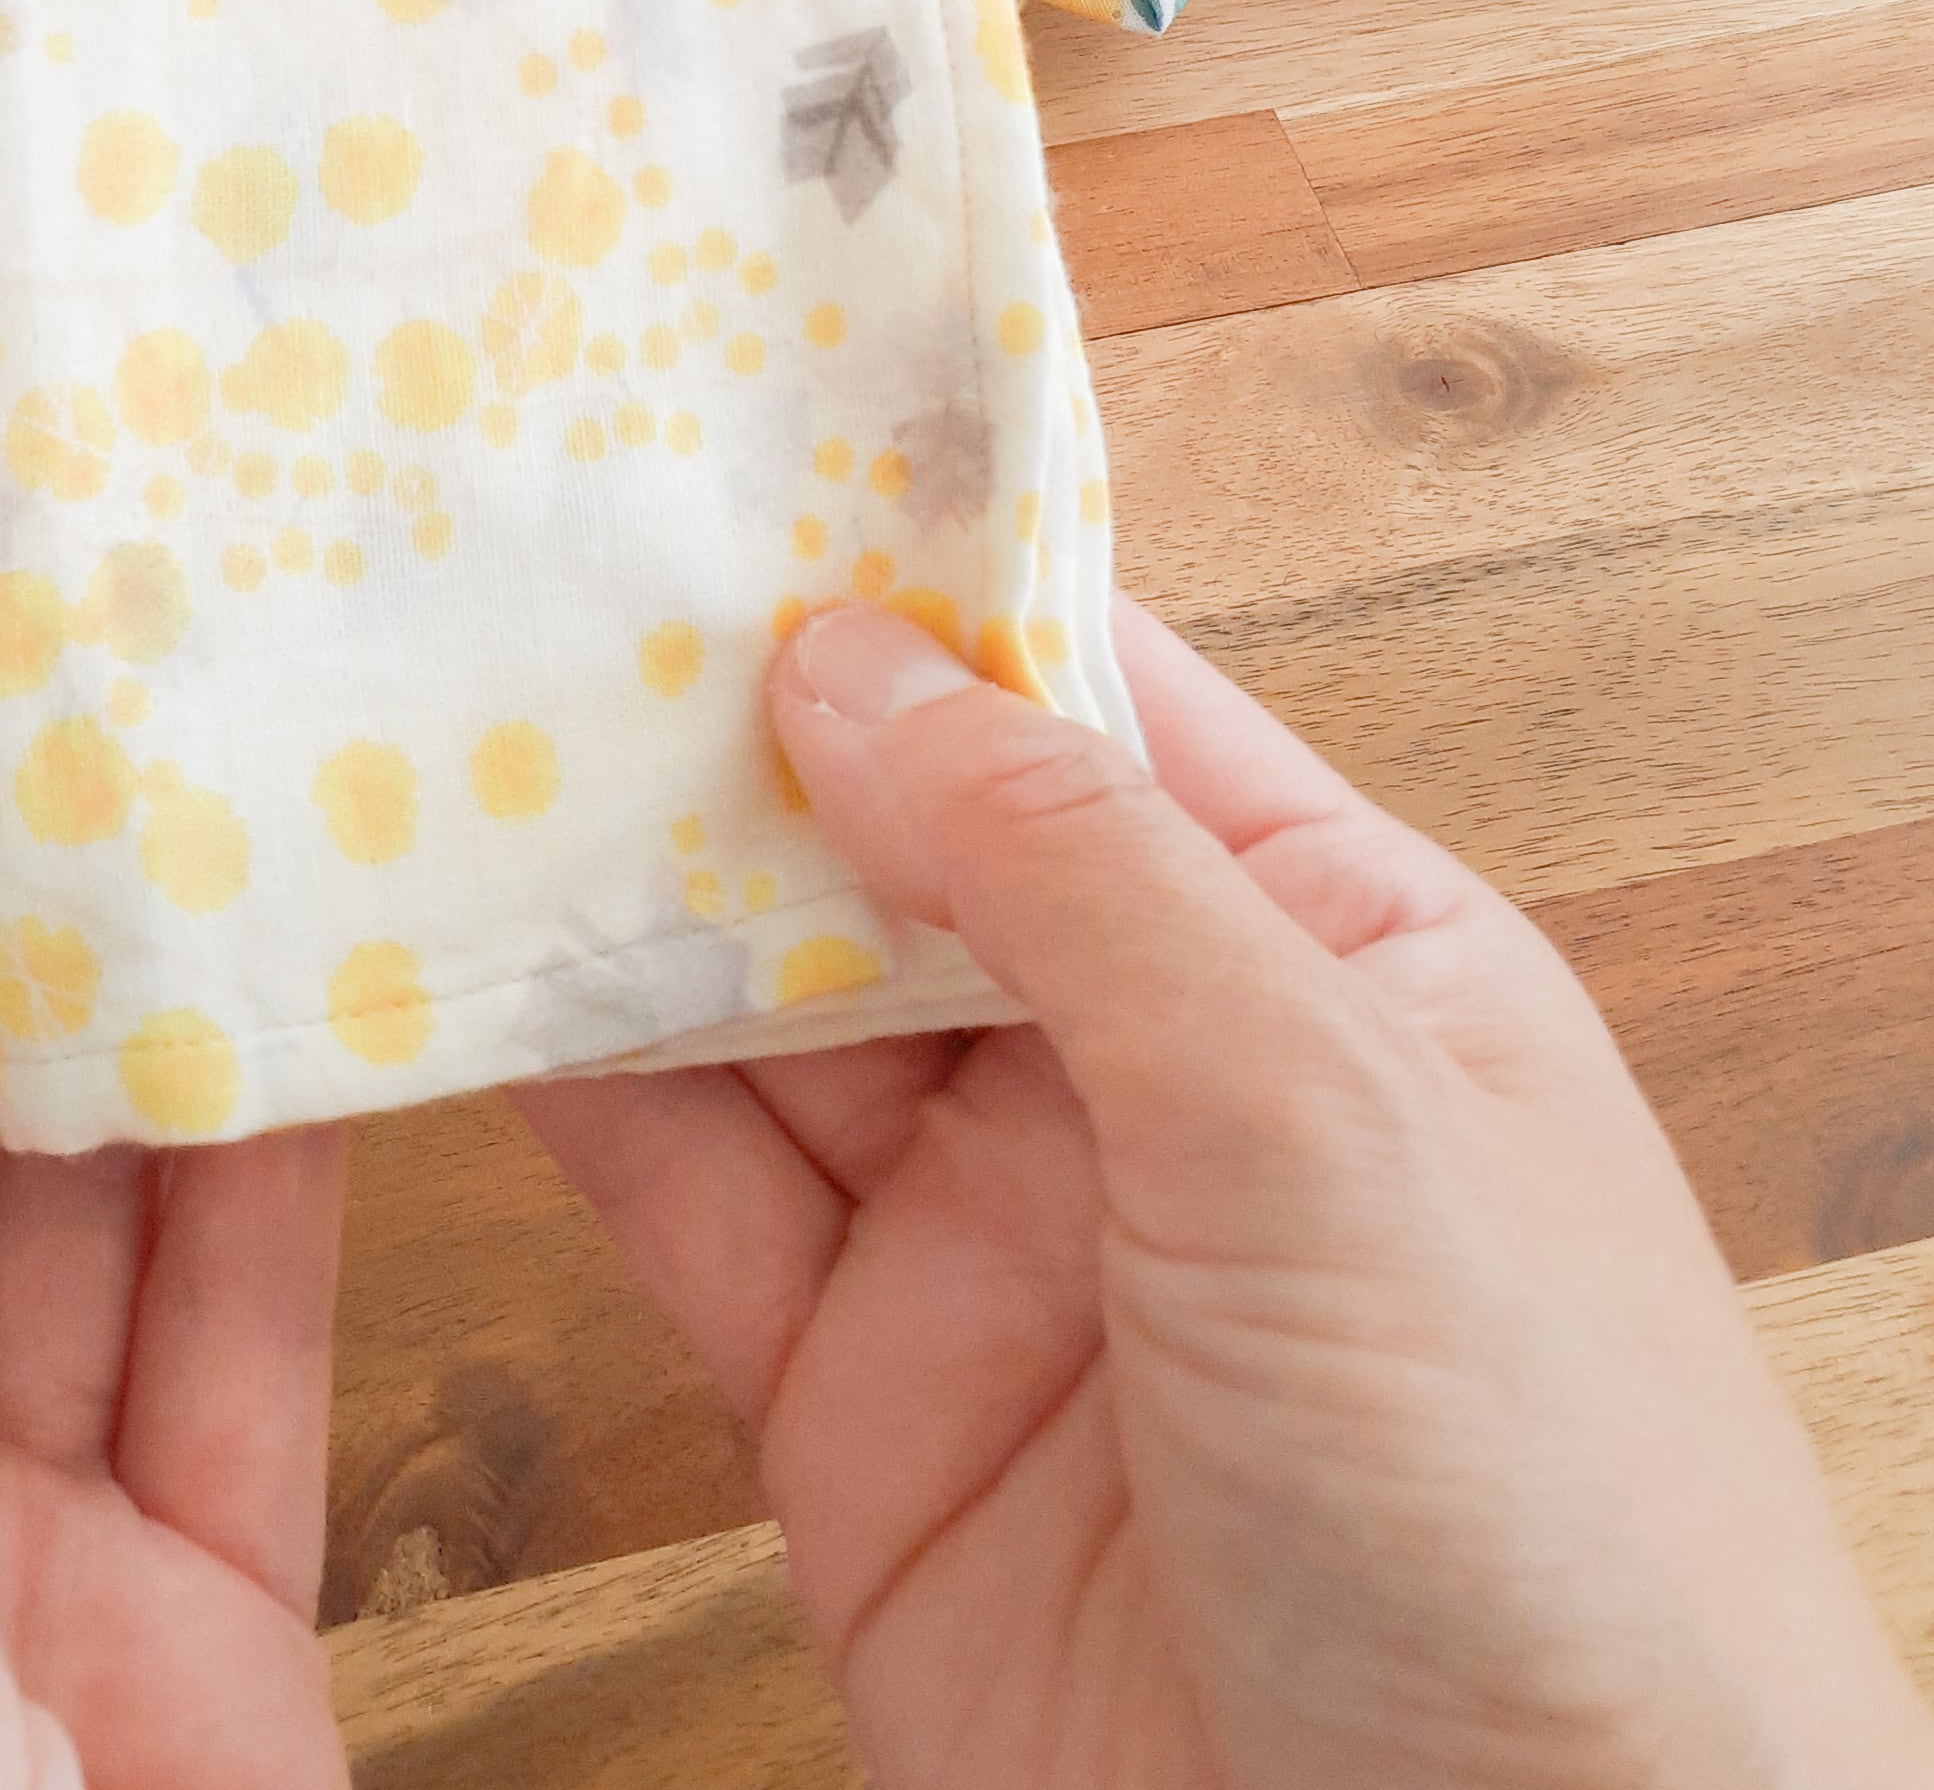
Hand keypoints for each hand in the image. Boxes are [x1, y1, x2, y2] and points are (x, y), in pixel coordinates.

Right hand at [526, 599, 1933, 1789]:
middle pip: (892, 843)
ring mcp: (998, 1249)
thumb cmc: (1542, 1518)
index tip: (720, 459)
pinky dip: (566, 1096)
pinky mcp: (861, 1419)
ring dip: (612, 895)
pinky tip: (451, 978)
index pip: (1087, 700)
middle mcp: (1152, 1078)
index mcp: (1323, 953)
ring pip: (762, 1014)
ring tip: (436, 743)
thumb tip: (847, 662)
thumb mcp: (1324, 1115)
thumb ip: (1074, 870)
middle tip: (520, 585)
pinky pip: (693, 1208)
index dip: (908, 580)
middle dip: (718, 729)